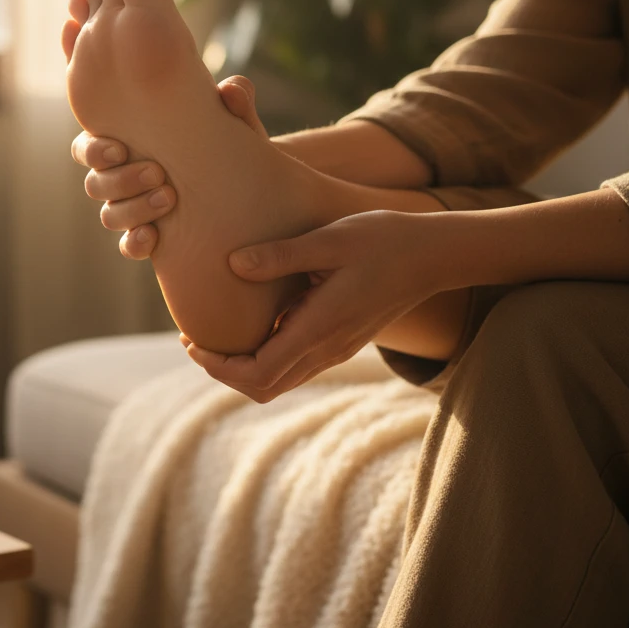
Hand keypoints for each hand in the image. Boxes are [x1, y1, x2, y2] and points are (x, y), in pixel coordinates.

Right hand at [71, 75, 268, 258]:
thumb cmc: (232, 147)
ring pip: (110, 216)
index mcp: (129, 144)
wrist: (253, 191)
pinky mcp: (149, 237)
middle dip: (121, 180)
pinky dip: (135, 242)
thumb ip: (235, 102)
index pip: (88, 148)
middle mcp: (123, 178)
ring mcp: (134, 210)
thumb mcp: (237, 124)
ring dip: (134, 209)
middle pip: (95, 185)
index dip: (93, 151)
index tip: (120, 149)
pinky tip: (154, 236)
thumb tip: (231, 89)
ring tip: (169, 198)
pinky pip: (129, 246)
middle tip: (157, 172)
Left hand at [182, 210, 447, 401]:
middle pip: (264, 387)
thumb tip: (232, 264)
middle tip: (195, 339)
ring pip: (280, 380)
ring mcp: (337, 349)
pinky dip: (265, 356)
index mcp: (319, 329)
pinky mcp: (341, 341)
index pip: (258, 374)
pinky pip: (295, 365)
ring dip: (243, 366)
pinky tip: (252, 323)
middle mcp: (327, 349)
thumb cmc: (384, 240)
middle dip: (224, 371)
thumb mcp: (330, 239)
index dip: (218, 367)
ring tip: (214, 333)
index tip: (193, 341)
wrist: (435, 254)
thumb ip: (281, 255)